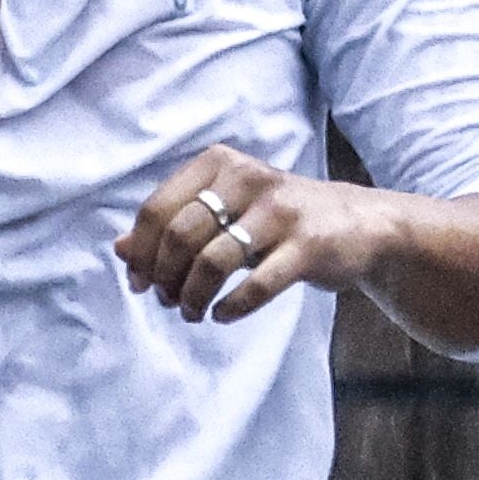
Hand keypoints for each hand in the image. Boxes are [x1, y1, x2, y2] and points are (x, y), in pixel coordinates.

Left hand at [120, 149, 415, 321]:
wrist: (360, 225)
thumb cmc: (279, 219)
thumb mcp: (225, 211)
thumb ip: (174, 224)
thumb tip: (118, 250)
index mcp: (220, 163)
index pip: (158, 210)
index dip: (140, 252)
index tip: (139, 283)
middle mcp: (248, 178)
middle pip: (180, 236)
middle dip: (165, 277)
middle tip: (167, 301)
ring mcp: (281, 211)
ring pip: (212, 261)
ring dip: (192, 296)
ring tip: (192, 313)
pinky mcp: (308, 246)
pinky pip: (256, 283)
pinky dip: (231, 307)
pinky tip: (222, 315)